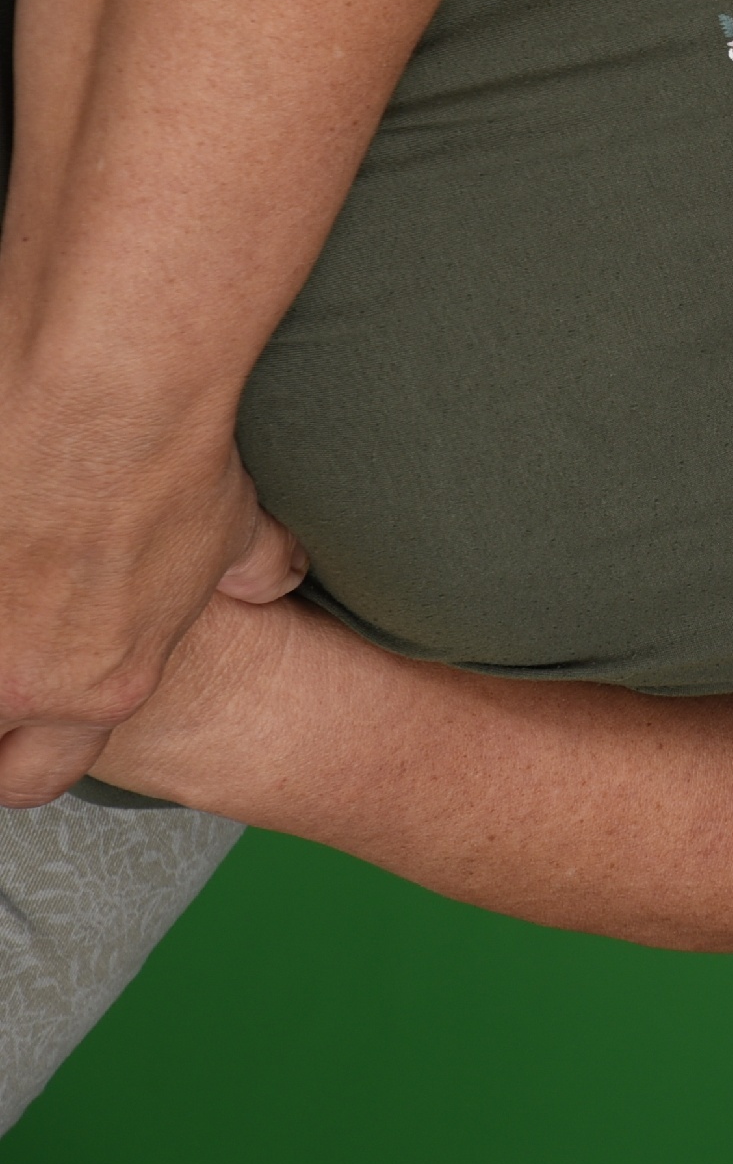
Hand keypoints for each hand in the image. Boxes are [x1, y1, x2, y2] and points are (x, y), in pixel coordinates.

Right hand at [0, 379, 309, 806]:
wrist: (105, 388)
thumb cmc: (175, 456)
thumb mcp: (233, 528)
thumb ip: (250, 572)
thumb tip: (274, 578)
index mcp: (96, 687)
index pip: (36, 775)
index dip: (19, 756)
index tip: (13, 721)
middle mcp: (14, 679)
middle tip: (8, 651)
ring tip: (7, 582)